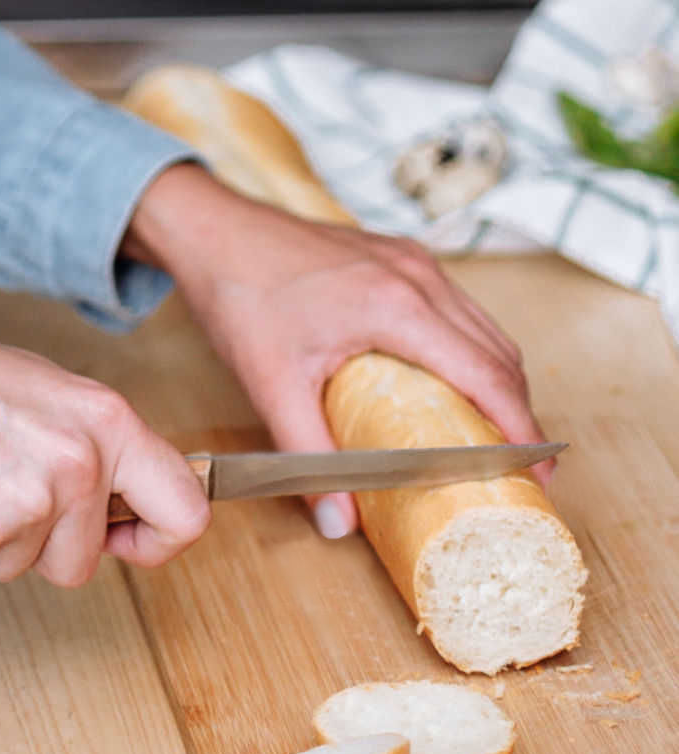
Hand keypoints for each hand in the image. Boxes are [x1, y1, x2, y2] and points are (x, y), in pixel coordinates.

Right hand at [0, 324, 209, 584]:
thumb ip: (106, 452)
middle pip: (81, 564)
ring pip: (22, 568)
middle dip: (46, 545)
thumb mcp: (62, 399)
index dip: (159, 542)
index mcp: (111, 425)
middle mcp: (79, 464)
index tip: (128, 540)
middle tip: (13, 491)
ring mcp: (26, 501)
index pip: (187, 513)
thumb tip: (134, 502)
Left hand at [126, 165, 551, 538]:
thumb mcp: (272, 385)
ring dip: (501, 381)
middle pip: (500, 352)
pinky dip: (476, 351)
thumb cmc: (242, 296)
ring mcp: (416, 262)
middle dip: (520, 411)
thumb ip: (309, 457)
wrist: (217, 231)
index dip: (520, 427)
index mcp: (398, 306)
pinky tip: (459, 383)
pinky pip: (462, 310)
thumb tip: (338, 522)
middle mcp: (420, 278)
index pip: (486, 374)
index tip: (536, 470)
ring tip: (498, 432)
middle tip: (521, 465)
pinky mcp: (403, 259)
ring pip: (487, 328)